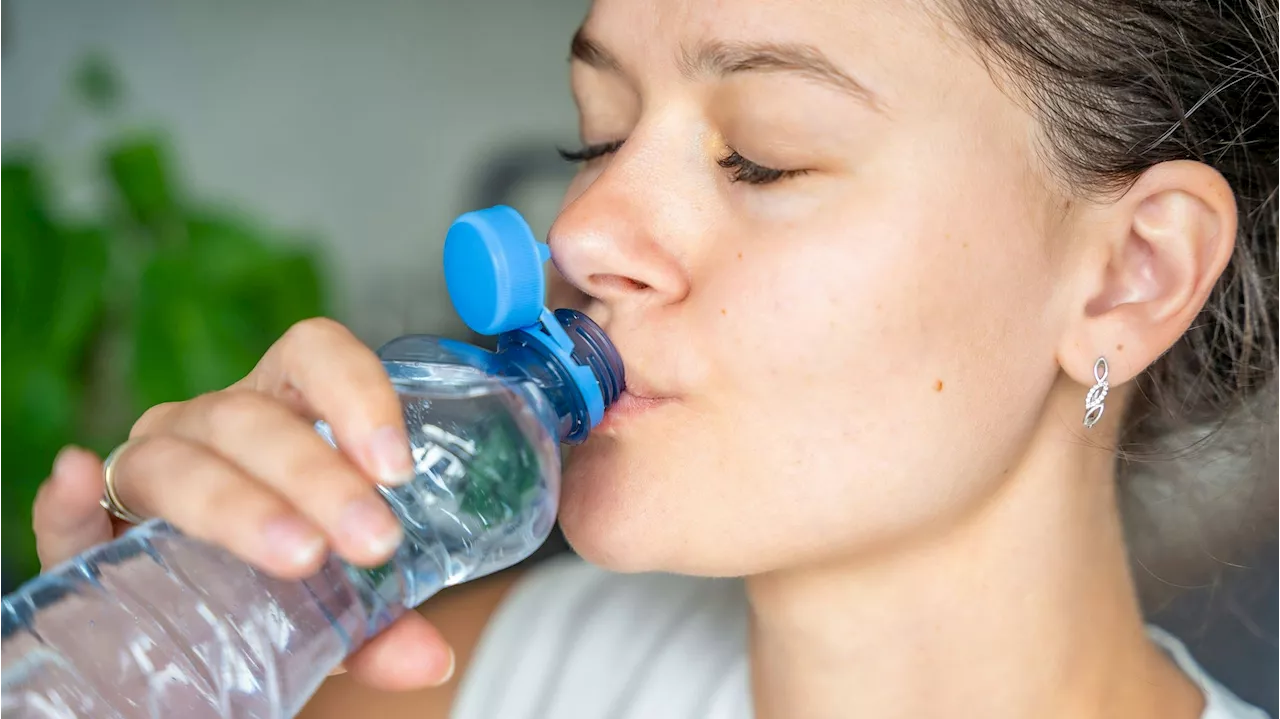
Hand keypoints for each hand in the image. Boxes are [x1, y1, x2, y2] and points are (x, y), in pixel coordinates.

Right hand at [31, 318, 454, 691]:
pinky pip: (69, 512)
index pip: (313, 357)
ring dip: (237, 505)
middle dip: (318, 477)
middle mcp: (212, 426)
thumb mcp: (336, 599)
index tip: (397, 468)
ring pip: (180, 462)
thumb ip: (380, 622)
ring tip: (296, 553)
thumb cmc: (275, 579)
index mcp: (281, 413)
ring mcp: (149, 468)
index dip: (357, 395)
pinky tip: (77, 486)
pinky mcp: (88, 530)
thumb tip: (428, 658)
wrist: (195, 619)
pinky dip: (67, 501)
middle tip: (371, 542)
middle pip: (254, 419)